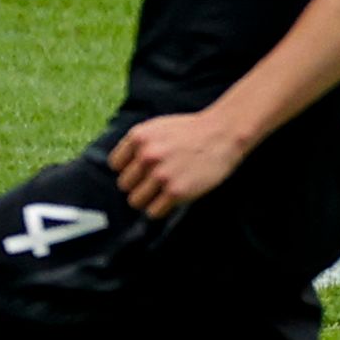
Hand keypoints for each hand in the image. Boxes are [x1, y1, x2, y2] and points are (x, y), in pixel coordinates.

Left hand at [108, 112, 246, 217]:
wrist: (223, 134)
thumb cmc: (192, 131)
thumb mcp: (159, 127)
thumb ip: (139, 144)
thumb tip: (122, 168)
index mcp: (139, 137)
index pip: (115, 165)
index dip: (130, 169)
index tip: (143, 170)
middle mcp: (146, 155)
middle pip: (124, 185)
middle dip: (139, 185)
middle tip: (156, 183)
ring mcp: (161, 174)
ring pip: (136, 201)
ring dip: (148, 200)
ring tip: (163, 193)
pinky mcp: (176, 191)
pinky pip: (153, 212)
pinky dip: (161, 209)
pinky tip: (172, 199)